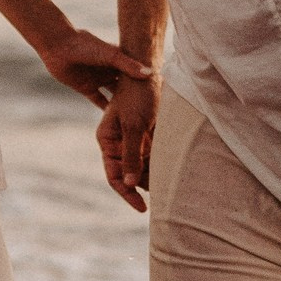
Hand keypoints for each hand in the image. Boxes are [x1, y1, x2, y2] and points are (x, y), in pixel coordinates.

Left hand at [35, 19, 157, 109]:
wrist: (58, 45)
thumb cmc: (85, 46)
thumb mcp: (110, 55)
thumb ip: (128, 65)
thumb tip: (150, 74)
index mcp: (119, 61)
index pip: (137, 74)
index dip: (147, 84)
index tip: (161, 95)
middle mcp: (110, 71)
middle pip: (127, 87)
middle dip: (137, 98)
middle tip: (151, 112)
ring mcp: (99, 79)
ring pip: (114, 96)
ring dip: (122, 107)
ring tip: (137, 120)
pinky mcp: (86, 88)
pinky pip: (98, 101)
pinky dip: (106, 111)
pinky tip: (117, 124)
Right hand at [97, 69, 158, 213]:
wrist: (151, 73)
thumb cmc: (137, 96)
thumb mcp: (134, 126)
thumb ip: (132, 155)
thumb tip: (130, 184)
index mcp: (107, 140)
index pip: (114, 175)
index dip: (127, 194)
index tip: (142, 207)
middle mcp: (118, 143)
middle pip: (130, 174)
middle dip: (144, 184)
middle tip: (164, 193)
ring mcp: (133, 140)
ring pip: (143, 167)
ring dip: (155, 174)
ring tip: (171, 183)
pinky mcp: (147, 135)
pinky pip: (153, 156)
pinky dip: (162, 163)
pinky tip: (173, 168)